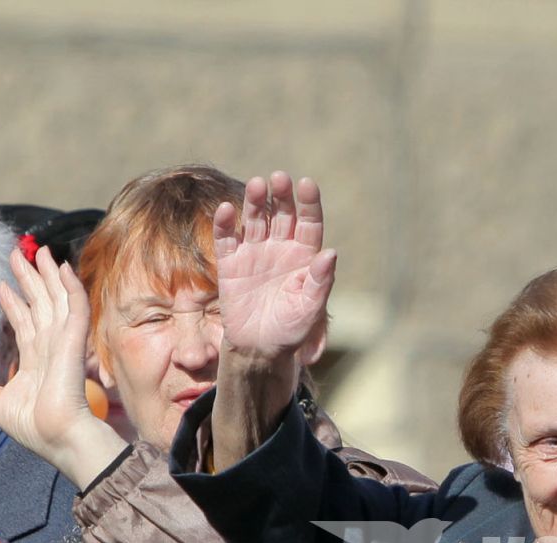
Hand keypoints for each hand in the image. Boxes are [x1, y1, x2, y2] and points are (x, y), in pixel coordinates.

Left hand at [0, 246, 125, 485]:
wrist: (57, 437)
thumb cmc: (31, 427)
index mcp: (35, 361)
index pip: (26, 323)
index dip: (15, 302)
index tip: (3, 285)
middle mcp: (51, 347)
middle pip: (41, 305)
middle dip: (31, 280)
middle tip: (19, 255)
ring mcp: (64, 343)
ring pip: (58, 300)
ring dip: (51, 276)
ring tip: (42, 253)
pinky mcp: (75, 342)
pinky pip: (76, 307)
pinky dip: (72, 287)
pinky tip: (64, 268)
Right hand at [214, 171, 334, 361]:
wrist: (261, 348)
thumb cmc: (292, 329)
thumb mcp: (311, 308)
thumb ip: (320, 282)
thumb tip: (331, 253)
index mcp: (304, 256)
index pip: (309, 222)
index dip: (309, 203)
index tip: (306, 184)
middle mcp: (280, 248)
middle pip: (282, 214)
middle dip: (282, 196)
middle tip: (279, 179)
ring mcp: (254, 253)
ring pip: (255, 219)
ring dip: (255, 202)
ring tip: (258, 185)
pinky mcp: (230, 263)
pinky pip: (226, 239)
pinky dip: (225, 223)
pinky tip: (226, 209)